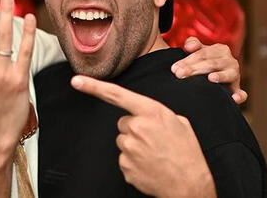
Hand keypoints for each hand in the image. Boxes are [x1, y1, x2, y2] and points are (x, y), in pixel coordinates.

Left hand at [71, 75, 215, 197]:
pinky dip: (134, 162)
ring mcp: (128, 148)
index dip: (94, 87)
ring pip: (123, 141)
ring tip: (154, 154)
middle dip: (135, 129)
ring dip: (134, 146)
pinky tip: (149, 165)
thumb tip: (146, 117)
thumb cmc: (186, 153)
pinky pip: (124, 159)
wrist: (190, 184)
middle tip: (153, 140)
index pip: (116, 95)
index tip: (77, 81)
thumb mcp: (178, 122)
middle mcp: (136, 127)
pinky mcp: (124, 166)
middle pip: (123, 123)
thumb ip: (157, 114)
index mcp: (151, 112)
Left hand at [171, 37, 247, 103]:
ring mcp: (235, 75)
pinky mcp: (237, 90)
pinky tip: (234, 99)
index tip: (174, 68)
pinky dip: (239, 96)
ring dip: (219, 76)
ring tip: (210, 78)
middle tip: (179, 75)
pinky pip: (241, 93)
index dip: (187, 60)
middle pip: (211, 64)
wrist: (214, 75)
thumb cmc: (202, 62)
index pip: (202, 54)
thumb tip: (189, 46)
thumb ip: (192, 44)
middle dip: (194, 69)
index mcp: (220, 50)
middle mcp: (230, 61)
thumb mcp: (198, 51)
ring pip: (227, 75)